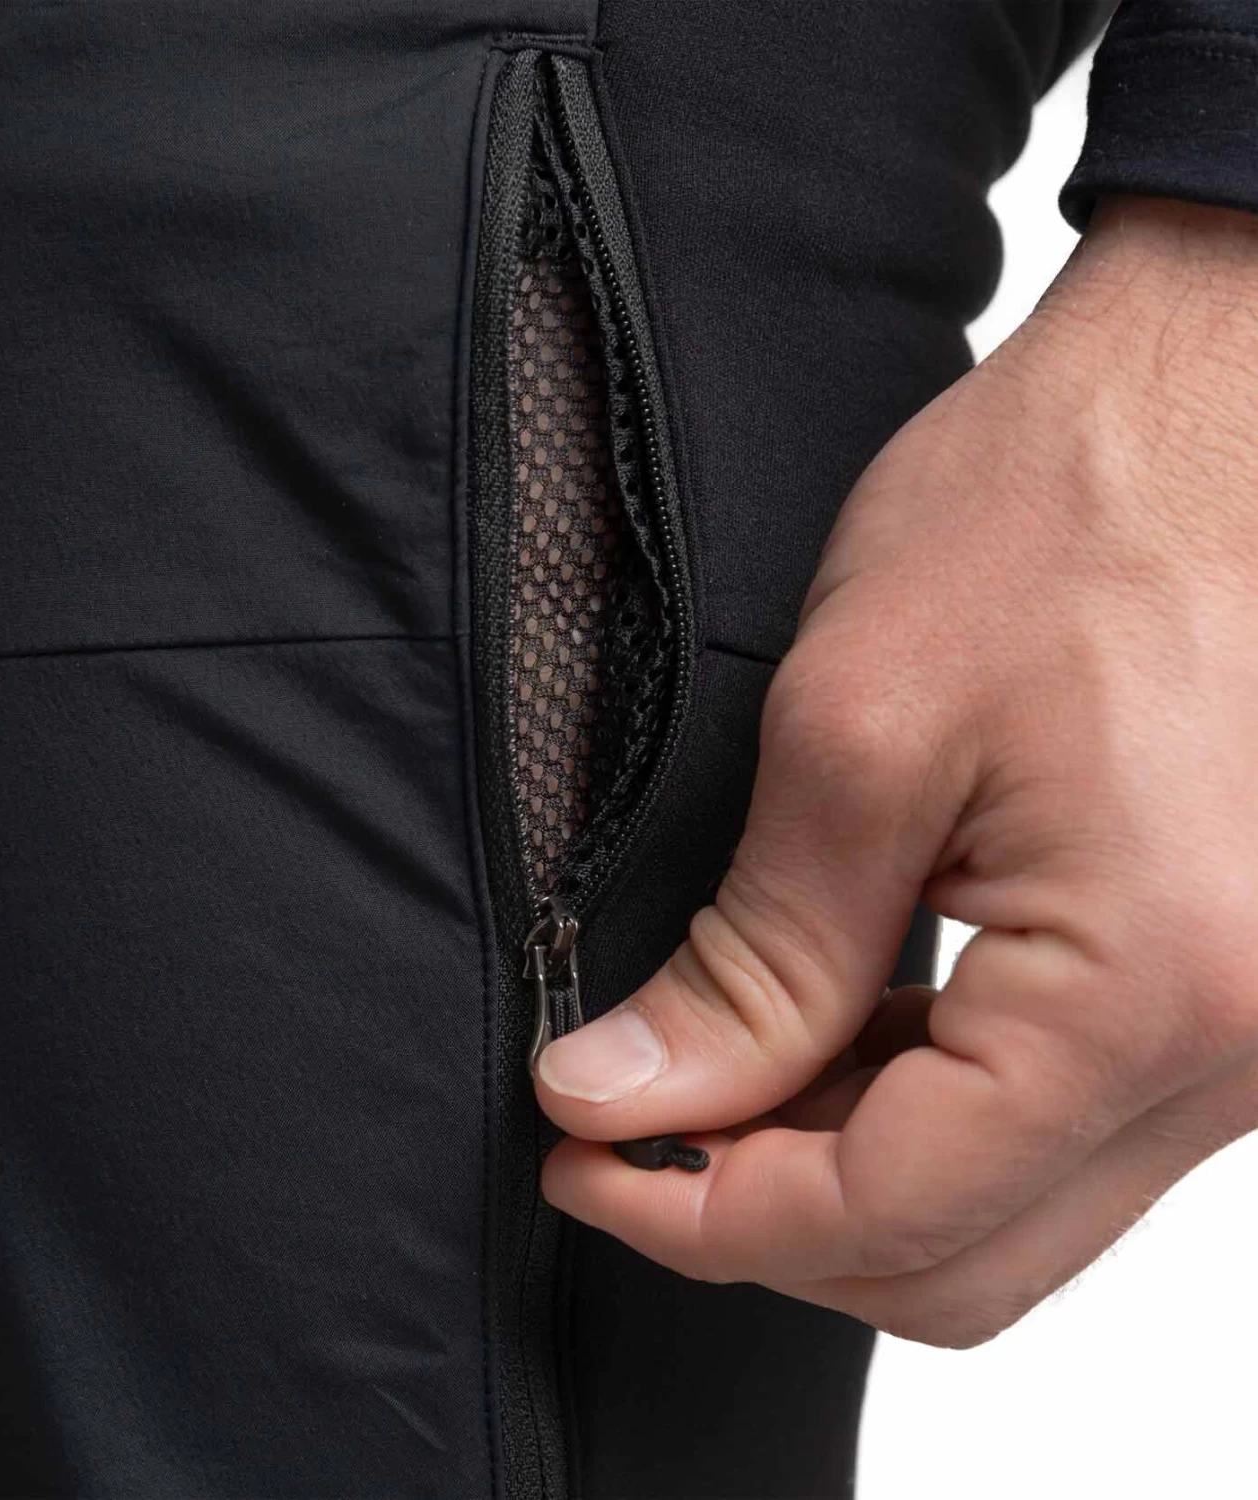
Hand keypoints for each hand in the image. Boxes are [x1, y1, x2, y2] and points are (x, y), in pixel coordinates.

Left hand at [532, 194, 1257, 1346]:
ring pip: (1010, 1205)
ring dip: (844, 1164)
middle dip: (767, 1215)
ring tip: (711, 1063)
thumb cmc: (1065, 511)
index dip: (704, 1217)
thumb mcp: (859, 733)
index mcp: (1149, 996)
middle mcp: (1235, 1053)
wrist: (1222, 399)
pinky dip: (929, 1106)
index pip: (890, 1215)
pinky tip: (831, 1026)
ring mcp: (1249, 1031)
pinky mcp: (1230, 987)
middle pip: (961, 1256)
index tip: (579, 1157)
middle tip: (625, 1124)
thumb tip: (621, 1098)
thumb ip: (752, 962)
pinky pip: (1061, 1122)